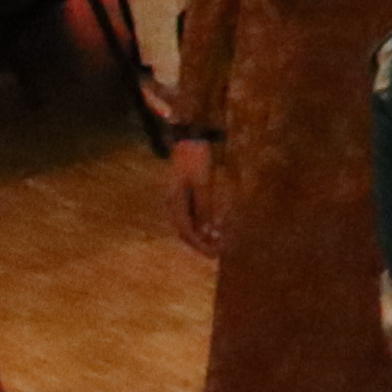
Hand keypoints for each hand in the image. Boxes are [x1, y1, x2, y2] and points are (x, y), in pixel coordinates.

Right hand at [169, 136, 223, 256]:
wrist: (190, 138)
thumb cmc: (196, 159)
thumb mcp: (202, 184)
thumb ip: (203, 207)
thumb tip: (206, 231)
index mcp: (175, 202)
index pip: (185, 232)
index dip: (199, 245)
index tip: (213, 253)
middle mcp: (174, 203)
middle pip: (185, 231)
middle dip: (200, 243)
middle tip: (217, 252)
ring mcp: (178, 198)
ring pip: (188, 224)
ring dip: (202, 234)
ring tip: (217, 242)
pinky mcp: (185, 193)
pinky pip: (192, 214)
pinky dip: (202, 222)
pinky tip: (214, 226)